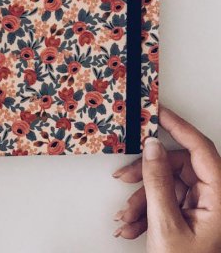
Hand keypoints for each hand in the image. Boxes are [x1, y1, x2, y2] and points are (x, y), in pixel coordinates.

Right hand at [112, 106, 220, 251]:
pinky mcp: (190, 216)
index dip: (178, 126)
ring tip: (126, 217)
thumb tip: (152, 147)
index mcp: (219, 198)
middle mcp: (214, 198)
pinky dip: (144, 209)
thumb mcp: (165, 224)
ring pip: (166, 184)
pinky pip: (164, 199)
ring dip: (140, 198)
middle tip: (124, 178)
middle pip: (177, 166)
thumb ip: (157, 181)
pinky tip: (131, 224)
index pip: (201, 149)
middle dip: (146, 175)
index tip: (157, 111)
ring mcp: (202, 207)